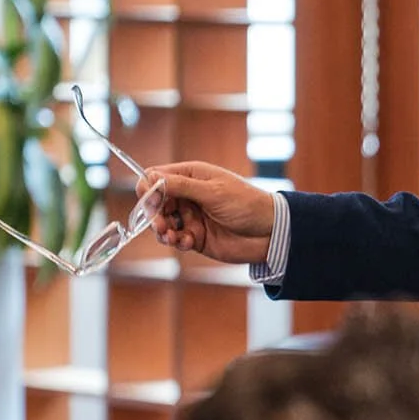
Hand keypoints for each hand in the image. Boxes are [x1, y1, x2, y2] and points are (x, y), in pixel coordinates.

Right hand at [137, 162, 276, 265]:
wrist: (270, 232)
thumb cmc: (246, 204)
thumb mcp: (213, 192)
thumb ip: (181, 186)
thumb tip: (151, 179)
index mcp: (191, 176)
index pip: (155, 177)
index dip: (148, 189)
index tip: (152, 202)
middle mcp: (187, 195)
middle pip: (155, 203)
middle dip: (154, 215)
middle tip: (161, 226)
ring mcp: (191, 216)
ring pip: (162, 223)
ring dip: (163, 231)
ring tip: (173, 237)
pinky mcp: (195, 236)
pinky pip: (176, 239)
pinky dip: (177, 242)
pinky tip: (188, 243)